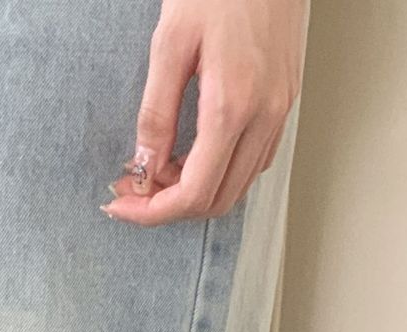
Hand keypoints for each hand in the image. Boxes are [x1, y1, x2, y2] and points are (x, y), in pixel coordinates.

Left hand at [103, 0, 307, 226]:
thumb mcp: (170, 44)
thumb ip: (156, 114)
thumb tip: (142, 168)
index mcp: (232, 105)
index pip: (193, 193)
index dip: (152, 213)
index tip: (121, 205)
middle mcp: (264, 116)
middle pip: (217, 201)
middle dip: (169, 206)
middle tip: (133, 189)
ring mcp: (280, 110)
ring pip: (237, 186)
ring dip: (195, 191)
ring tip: (158, 168)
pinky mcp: (285, 100)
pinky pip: (254, 160)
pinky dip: (220, 172)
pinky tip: (193, 154)